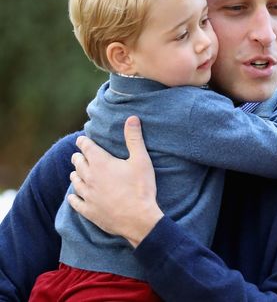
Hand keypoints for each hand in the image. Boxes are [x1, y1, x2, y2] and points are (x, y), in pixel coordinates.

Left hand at [67, 116, 163, 247]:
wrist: (139, 219)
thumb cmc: (141, 188)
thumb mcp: (141, 160)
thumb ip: (134, 138)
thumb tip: (132, 117)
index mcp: (101, 163)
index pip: (86, 147)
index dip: (83, 141)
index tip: (82, 140)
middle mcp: (90, 177)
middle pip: (78, 162)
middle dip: (79, 156)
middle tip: (81, 154)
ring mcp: (87, 195)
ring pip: (75, 180)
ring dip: (76, 174)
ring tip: (77, 172)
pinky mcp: (88, 211)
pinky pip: (74, 201)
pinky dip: (73, 196)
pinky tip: (73, 196)